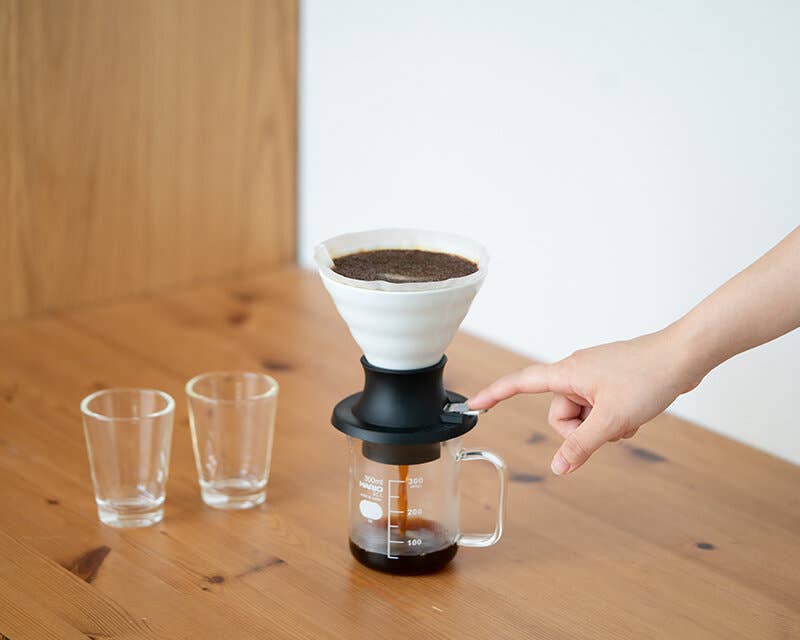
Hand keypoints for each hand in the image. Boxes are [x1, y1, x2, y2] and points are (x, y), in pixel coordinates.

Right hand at [468, 327, 700, 474]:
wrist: (683, 356)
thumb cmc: (647, 377)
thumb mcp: (611, 419)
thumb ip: (581, 446)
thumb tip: (558, 468)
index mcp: (566, 373)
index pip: (519, 384)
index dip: (495, 395)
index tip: (473, 404)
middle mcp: (575, 371)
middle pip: (559, 414)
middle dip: (580, 429)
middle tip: (608, 425)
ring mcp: (594, 376)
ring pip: (582, 414)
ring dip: (601, 425)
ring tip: (626, 418)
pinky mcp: (610, 381)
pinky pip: (598, 408)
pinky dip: (612, 418)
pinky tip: (634, 413)